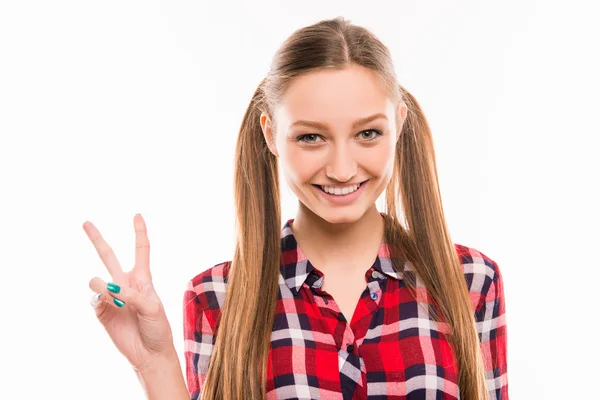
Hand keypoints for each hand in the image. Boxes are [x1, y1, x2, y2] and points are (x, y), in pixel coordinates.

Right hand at [84, 214, 174, 371]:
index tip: (137, 215)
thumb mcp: (152, 308)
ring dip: (100, 282)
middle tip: (85, 222)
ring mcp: (112, 298)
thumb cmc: (158, 328)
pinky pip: (95, 300)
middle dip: (97, 239)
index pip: (141, 250)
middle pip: (109, 256)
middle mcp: (125, 284)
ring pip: (97, 280)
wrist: (150, 353)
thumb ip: (132, 294)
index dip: (139, 233)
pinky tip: (108, 304)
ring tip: (111, 293)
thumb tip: (108, 287)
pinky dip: (99, 299)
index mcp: (143, 279)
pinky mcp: (102, 312)